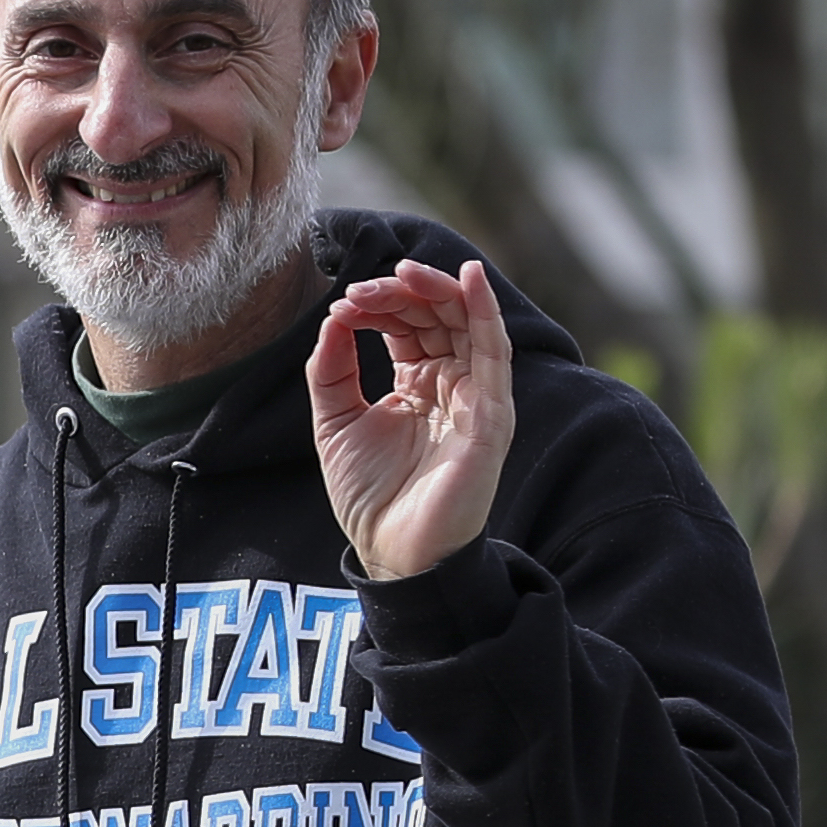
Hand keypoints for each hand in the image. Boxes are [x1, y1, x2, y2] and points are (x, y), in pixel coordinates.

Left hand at [306, 256, 516, 581]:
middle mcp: (451, 384)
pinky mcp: (491, 415)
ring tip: (404, 272)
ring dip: (437, 290)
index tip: (344, 305)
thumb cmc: (371, 496)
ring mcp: (475, 396)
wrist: (393, 554)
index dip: (379, 305)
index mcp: (418, 383)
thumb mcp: (334, 422)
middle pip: (438, 315)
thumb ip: (331, 370)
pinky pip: (494, 352)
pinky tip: (471, 278)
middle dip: (401, 293)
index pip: (409, 324)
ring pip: (467, 322)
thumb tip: (335, 317)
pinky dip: (486, 310)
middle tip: (362, 289)